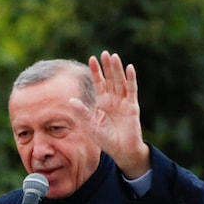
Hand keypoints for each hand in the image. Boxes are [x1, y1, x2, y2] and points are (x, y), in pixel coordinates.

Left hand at [72, 50, 149, 178]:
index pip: (99, 83)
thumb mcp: (90, 126)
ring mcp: (123, 102)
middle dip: (107, 66)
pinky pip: (131, 90)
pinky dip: (131, 79)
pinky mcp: (132, 106)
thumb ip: (82, 113)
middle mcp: (113, 99)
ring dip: (117, 69)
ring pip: (120, 81)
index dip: (96, 71)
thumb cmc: (105, 140)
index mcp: (102, 102)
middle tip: (105, 53)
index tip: (92, 58)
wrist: (121, 151)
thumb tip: (70, 100)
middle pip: (110, 79)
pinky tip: (129, 68)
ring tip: (114, 56)